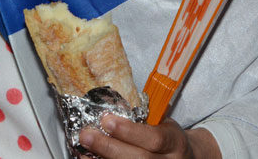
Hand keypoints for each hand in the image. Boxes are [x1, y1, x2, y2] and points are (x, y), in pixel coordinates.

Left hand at [78, 116, 219, 158]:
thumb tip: (109, 106)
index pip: (154, 139)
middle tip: (86, 135)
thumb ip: (143, 119)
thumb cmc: (168, 138)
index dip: (129, 131)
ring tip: (82, 151)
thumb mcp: (164, 124)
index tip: (107, 119)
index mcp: (175, 143)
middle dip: (109, 148)